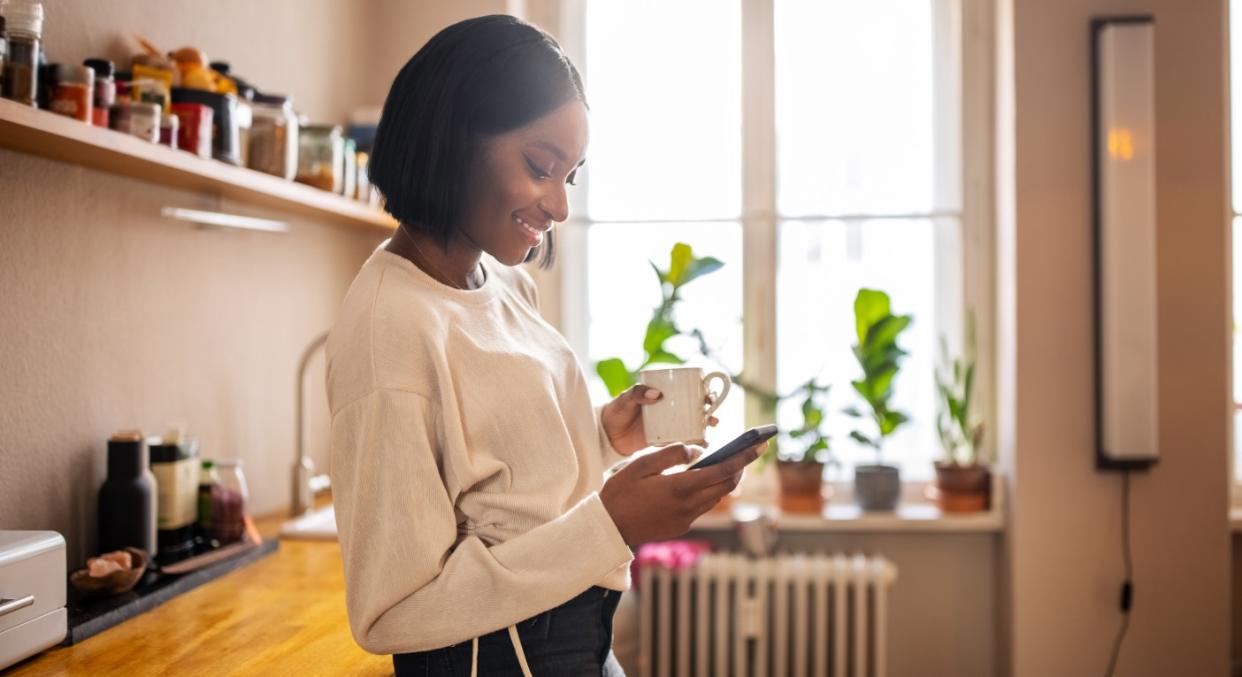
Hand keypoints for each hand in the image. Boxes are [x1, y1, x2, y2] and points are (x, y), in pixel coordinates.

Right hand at [599, 441, 763, 545]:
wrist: (607, 529)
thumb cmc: (620, 493)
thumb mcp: (640, 464)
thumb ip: (671, 454)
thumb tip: (696, 451)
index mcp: (680, 487)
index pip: (721, 470)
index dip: (742, 457)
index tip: (758, 446)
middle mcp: (688, 506)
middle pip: (725, 485)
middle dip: (741, 467)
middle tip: (751, 451)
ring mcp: (686, 519)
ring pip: (716, 497)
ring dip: (726, 480)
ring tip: (732, 464)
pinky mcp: (681, 526)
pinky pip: (703, 506)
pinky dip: (710, 491)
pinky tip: (706, 481)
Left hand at [600, 385, 719, 455]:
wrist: (606, 435)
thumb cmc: (616, 410)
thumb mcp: (625, 398)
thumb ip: (638, 393)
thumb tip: (657, 394)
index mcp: (664, 394)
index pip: (688, 390)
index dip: (703, 392)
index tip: (709, 397)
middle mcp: (670, 409)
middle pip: (696, 408)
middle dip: (710, 412)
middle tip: (713, 417)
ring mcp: (668, 425)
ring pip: (693, 425)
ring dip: (705, 428)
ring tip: (710, 432)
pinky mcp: (664, 440)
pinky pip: (683, 441)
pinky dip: (694, 444)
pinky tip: (702, 447)